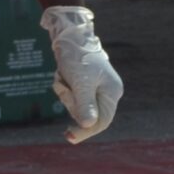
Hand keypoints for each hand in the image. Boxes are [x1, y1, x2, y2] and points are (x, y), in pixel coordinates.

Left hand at [39, 6, 121, 143]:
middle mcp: (106, 92)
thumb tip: (88, 125)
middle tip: (63, 86)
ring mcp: (96, 88)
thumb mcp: (80, 83)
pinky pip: (71, 95)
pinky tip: (61, 74)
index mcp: (112, 92)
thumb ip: (85, 105)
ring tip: (62, 76)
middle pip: (86, 113)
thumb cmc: (77, 57)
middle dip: (70, 102)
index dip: (86, 131)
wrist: (68, 35)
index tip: (68, 137)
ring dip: (64, 92)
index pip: (101, 121)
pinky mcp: (84, 84)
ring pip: (76, 104)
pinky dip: (63, 86)